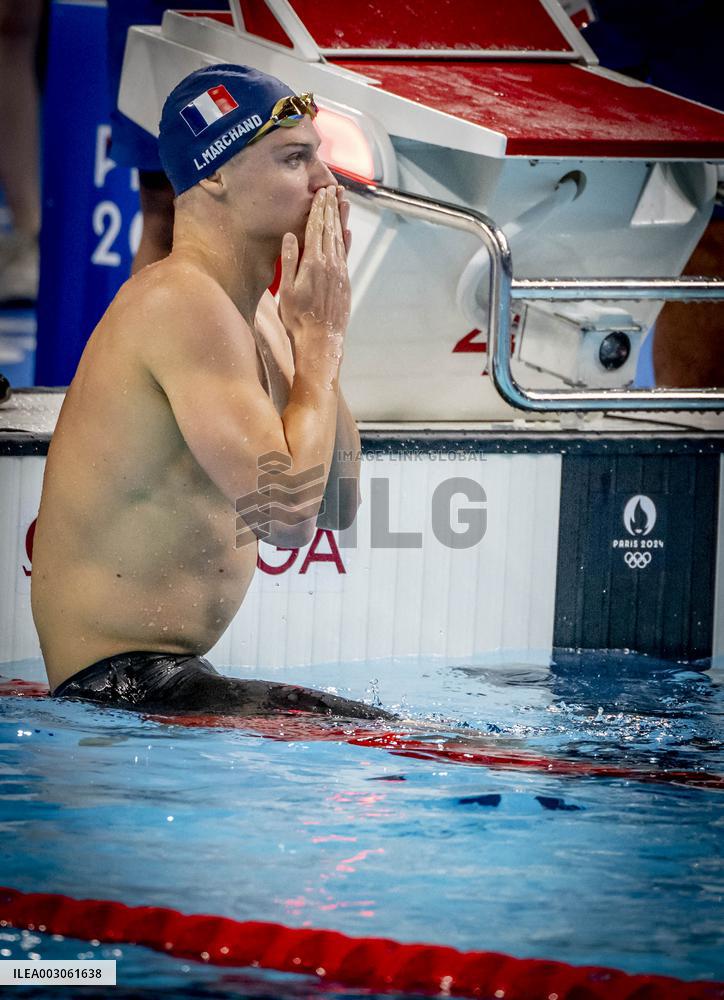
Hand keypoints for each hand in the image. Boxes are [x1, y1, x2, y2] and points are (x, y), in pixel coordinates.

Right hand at [279, 186, 350, 352]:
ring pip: (341, 239)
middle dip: (331, 207)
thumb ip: (289, 262)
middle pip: (330, 229)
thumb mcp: (286, 291)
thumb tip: (290, 236)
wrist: (321, 341)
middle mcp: (330, 264)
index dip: (318, 209)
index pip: (316, 229)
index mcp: (313, 263)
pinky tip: (347, 231)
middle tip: (332, 188)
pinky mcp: (344, 282)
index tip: (321, 192)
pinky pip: (346, 254)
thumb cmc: (298, 319)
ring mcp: (340, 273)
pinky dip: (347, 240)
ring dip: (341, 218)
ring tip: (342, 201)